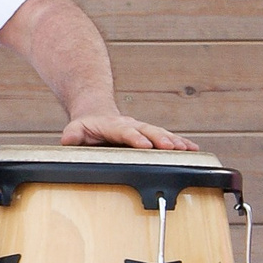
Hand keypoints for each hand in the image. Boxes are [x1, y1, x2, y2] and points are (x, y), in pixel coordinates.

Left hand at [60, 112, 199, 150]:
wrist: (97, 113)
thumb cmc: (86, 126)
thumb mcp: (75, 130)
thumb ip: (72, 135)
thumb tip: (68, 140)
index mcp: (113, 125)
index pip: (124, 131)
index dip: (135, 138)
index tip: (145, 145)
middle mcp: (131, 125)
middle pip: (148, 130)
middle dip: (160, 139)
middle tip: (172, 147)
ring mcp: (143, 129)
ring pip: (161, 133)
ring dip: (175, 141)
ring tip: (188, 150)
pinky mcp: (151, 134)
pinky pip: (167, 138)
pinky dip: (181, 143)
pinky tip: (193, 149)